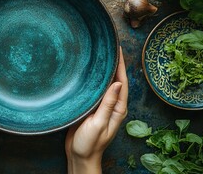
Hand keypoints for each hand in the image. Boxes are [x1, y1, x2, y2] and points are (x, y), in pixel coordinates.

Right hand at [65, 47, 127, 173]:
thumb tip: (118, 83)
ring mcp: (102, 106)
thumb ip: (108, 104)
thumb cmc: (89, 143)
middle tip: (108, 47)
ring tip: (100, 54)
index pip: (122, 82)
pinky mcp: (92, 107)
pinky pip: (95, 89)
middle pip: (115, 80)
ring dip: (104, 70)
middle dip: (114, 64)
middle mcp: (112, 105)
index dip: (121, 65)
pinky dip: (94, 79)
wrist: (79, 155)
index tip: (117, 49)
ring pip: (105, 84)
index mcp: (117, 109)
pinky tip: (89, 71)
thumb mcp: (99, 123)